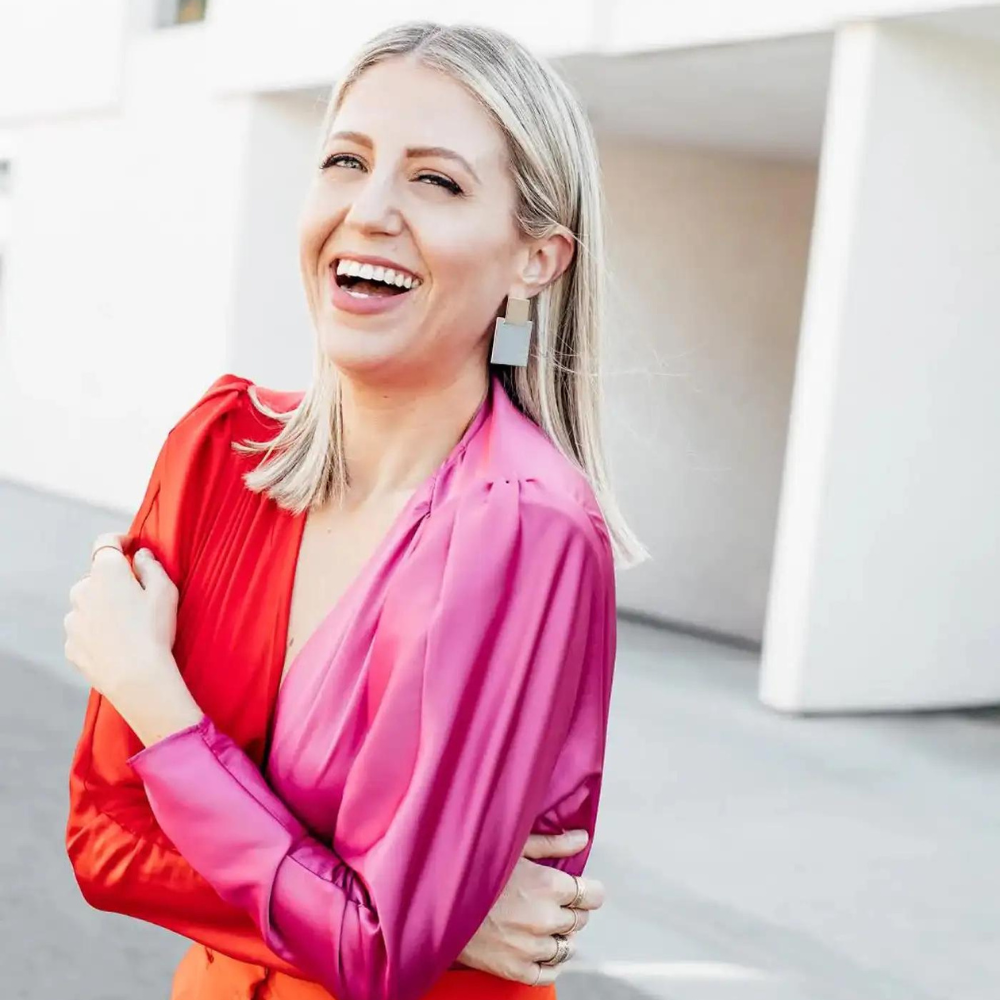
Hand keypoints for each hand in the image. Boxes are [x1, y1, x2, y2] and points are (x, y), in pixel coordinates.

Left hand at [64, 533, 201, 745]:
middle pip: (96, 577)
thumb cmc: (153, 631)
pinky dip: (97, 632)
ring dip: (103, 607)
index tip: (130, 545)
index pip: (105, 543)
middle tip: (137, 596)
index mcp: (106, 572)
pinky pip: (84, 631)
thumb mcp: (165, 592)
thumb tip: (140, 556)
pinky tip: (118, 643)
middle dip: (113, 581)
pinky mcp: (71, 645)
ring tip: (128, 626)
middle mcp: (82, 591)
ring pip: (88, 605)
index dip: (119, 540)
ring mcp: (73, 620)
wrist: (136, 678)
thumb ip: (152, 566)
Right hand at [456, 830, 604, 985]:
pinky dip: (549, 962)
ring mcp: (532, 947)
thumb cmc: (475, 867)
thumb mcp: (516, 847)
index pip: (593, 895)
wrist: (438, 901)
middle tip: (549, 901)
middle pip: (581, 920)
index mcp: (548, 885)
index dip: (587, 890)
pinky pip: (550, 973)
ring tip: (539, 922)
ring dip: (560, 935)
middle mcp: (545, 918)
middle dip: (570, 909)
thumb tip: (583, 838)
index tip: (576, 888)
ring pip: (568, 947)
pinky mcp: (517, 969)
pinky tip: (537, 947)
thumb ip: (554, 844)